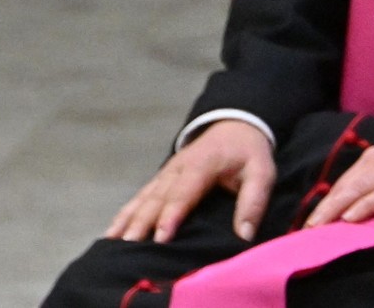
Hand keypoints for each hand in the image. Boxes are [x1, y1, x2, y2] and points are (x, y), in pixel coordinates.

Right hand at [107, 118, 273, 243]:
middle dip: (142, 223)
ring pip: (143, 198)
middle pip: (157, 198)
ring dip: (128, 220)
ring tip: (113, 243)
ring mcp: (165, 173)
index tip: (161, 238)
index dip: (172, 215)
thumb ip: (254, 201)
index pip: (184, 192)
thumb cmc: (248, 153)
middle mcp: (177, 168)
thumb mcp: (262, 172)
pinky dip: (124, 214)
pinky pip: (139, 197)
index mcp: (202, 164)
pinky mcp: (160, 179)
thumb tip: (245, 235)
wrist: (234, 126)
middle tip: (129, 248)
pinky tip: (111, 233)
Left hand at [305, 133, 373, 226]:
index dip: (328, 200)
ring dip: (335, 210)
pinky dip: (364, 206)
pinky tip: (350, 218)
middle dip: (324, 208)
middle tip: (306, 228)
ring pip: (356, 190)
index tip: (314, 218)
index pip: (345, 180)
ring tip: (318, 227)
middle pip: (345, 185)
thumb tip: (361, 197)